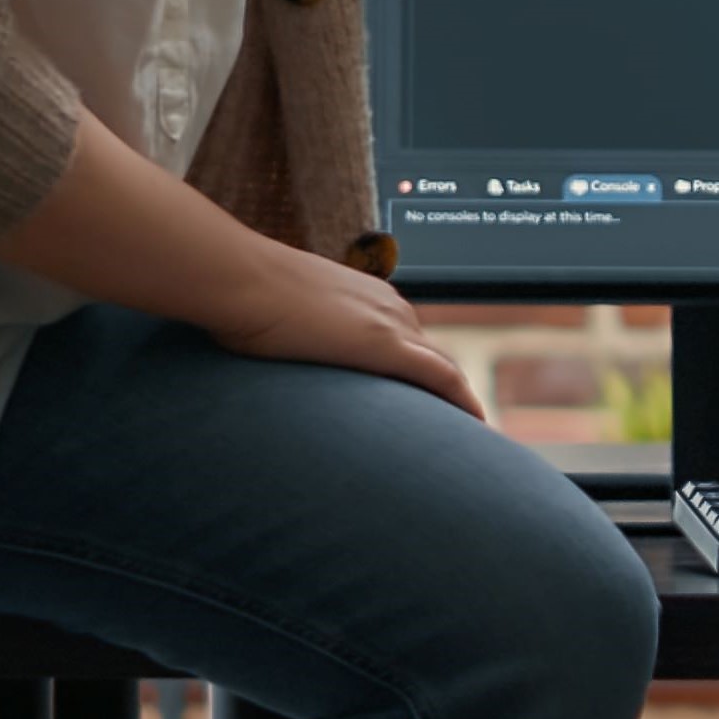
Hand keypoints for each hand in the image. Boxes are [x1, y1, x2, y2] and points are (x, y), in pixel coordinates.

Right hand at [214, 245, 482, 418]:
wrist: (241, 279)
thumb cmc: (245, 297)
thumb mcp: (279, 315)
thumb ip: (293, 332)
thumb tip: (272, 351)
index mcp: (367, 298)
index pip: (407, 340)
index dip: (421, 373)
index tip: (427, 404)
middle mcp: (389, 306)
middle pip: (431, 357)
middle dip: (446, 393)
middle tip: (458, 432)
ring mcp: (391, 323)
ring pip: (441, 368)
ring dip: (455, 402)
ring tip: (468, 438)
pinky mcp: (386, 345)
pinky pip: (441, 377)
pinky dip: (463, 400)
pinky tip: (476, 424)